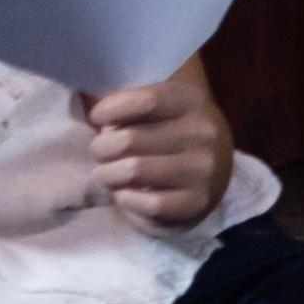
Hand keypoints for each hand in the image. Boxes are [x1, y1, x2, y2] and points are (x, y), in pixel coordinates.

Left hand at [81, 65, 234, 227]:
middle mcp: (202, 133)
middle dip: (102, 146)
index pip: (146, 100)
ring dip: (108, 174)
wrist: (215, 168)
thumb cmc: (171, 131)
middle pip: (131, 138)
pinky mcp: (196, 202)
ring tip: (105, 173)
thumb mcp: (160, 107)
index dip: (111, 108)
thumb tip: (89, 103)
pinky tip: (123, 194)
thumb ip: (129, 102)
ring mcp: (202, 170)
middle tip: (97, 151)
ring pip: (135, 170)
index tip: (96, 117)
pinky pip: (149, 204)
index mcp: (190, 101)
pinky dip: (127, 199)